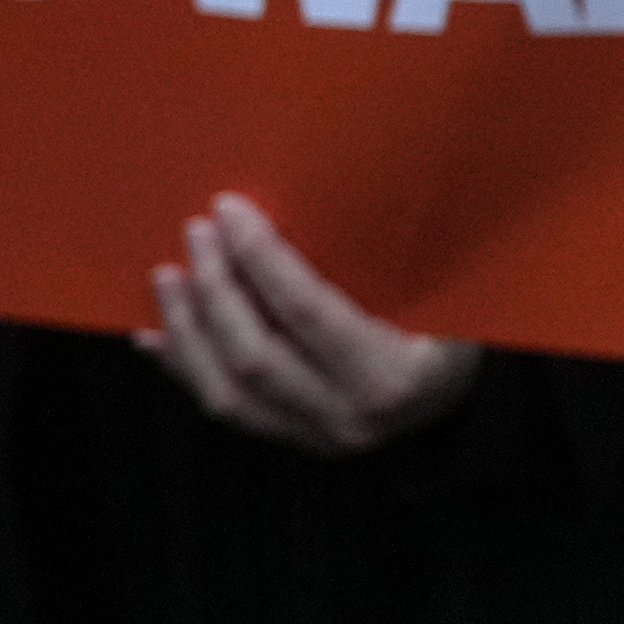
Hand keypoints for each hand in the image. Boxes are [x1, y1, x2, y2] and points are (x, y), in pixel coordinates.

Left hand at [141, 194, 482, 455]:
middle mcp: (351, 418)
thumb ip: (400, 253)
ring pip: (228, 395)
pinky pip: (227, 411)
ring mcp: (318, 438)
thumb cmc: (464, 326)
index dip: (261, 259)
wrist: (468, 397)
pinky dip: (185, 369)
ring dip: (189, 331)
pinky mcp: (295, 441)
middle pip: (255, 357)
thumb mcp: (450, 290)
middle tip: (196, 233)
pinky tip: (155, 337)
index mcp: (394, 376)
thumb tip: (343, 181)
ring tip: (167, 276)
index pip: (307, 313)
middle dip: (215, 290)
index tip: (230, 210)